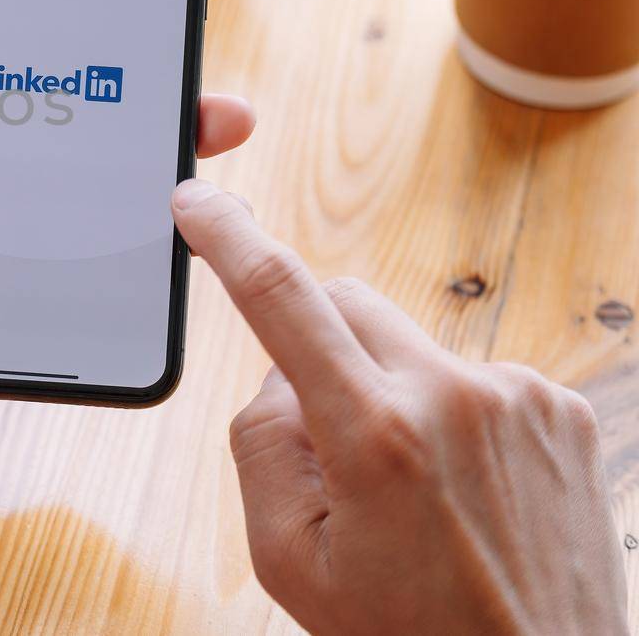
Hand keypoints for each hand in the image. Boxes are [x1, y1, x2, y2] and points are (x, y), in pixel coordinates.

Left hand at [0, 0, 256, 478]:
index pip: (16, 88)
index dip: (79, 62)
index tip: (144, 33)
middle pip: (67, 153)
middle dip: (142, 126)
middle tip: (214, 107)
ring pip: (78, 224)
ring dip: (146, 200)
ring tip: (209, 170)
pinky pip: (60, 303)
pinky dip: (118, 283)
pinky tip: (171, 254)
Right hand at [172, 180, 627, 635]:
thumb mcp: (289, 561)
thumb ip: (260, 447)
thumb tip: (283, 376)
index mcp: (375, 435)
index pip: (281, 298)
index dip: (229, 239)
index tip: (199, 200)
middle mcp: (455, 396)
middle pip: (346, 303)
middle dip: (315, 344)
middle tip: (324, 438)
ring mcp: (519, 398)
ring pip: (408, 346)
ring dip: (388, 390)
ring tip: (415, 492)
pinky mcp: (562, 410)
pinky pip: (471, 378)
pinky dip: (449, 415)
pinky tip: (464, 490)